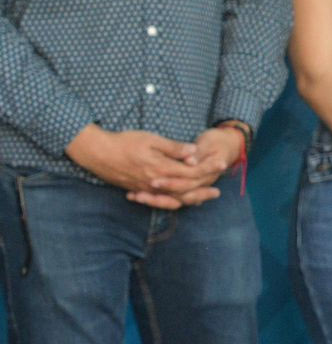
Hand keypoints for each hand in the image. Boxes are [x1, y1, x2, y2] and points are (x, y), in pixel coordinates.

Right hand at [126, 126, 243, 208]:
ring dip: (188, 200)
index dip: (207, 169)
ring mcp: (146, 188)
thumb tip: (194, 153)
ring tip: (202, 200)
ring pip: (171, 199)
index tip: (222, 165)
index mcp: (161, 168)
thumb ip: (174, 148)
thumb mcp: (152, 139)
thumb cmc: (125, 142)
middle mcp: (155, 183)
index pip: (190, 173)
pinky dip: (170, 203)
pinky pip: (157, 201)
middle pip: (184, 191)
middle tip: (217, 193)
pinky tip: (176, 202)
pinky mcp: (137, 190)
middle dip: (202, 191)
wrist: (98, 153)